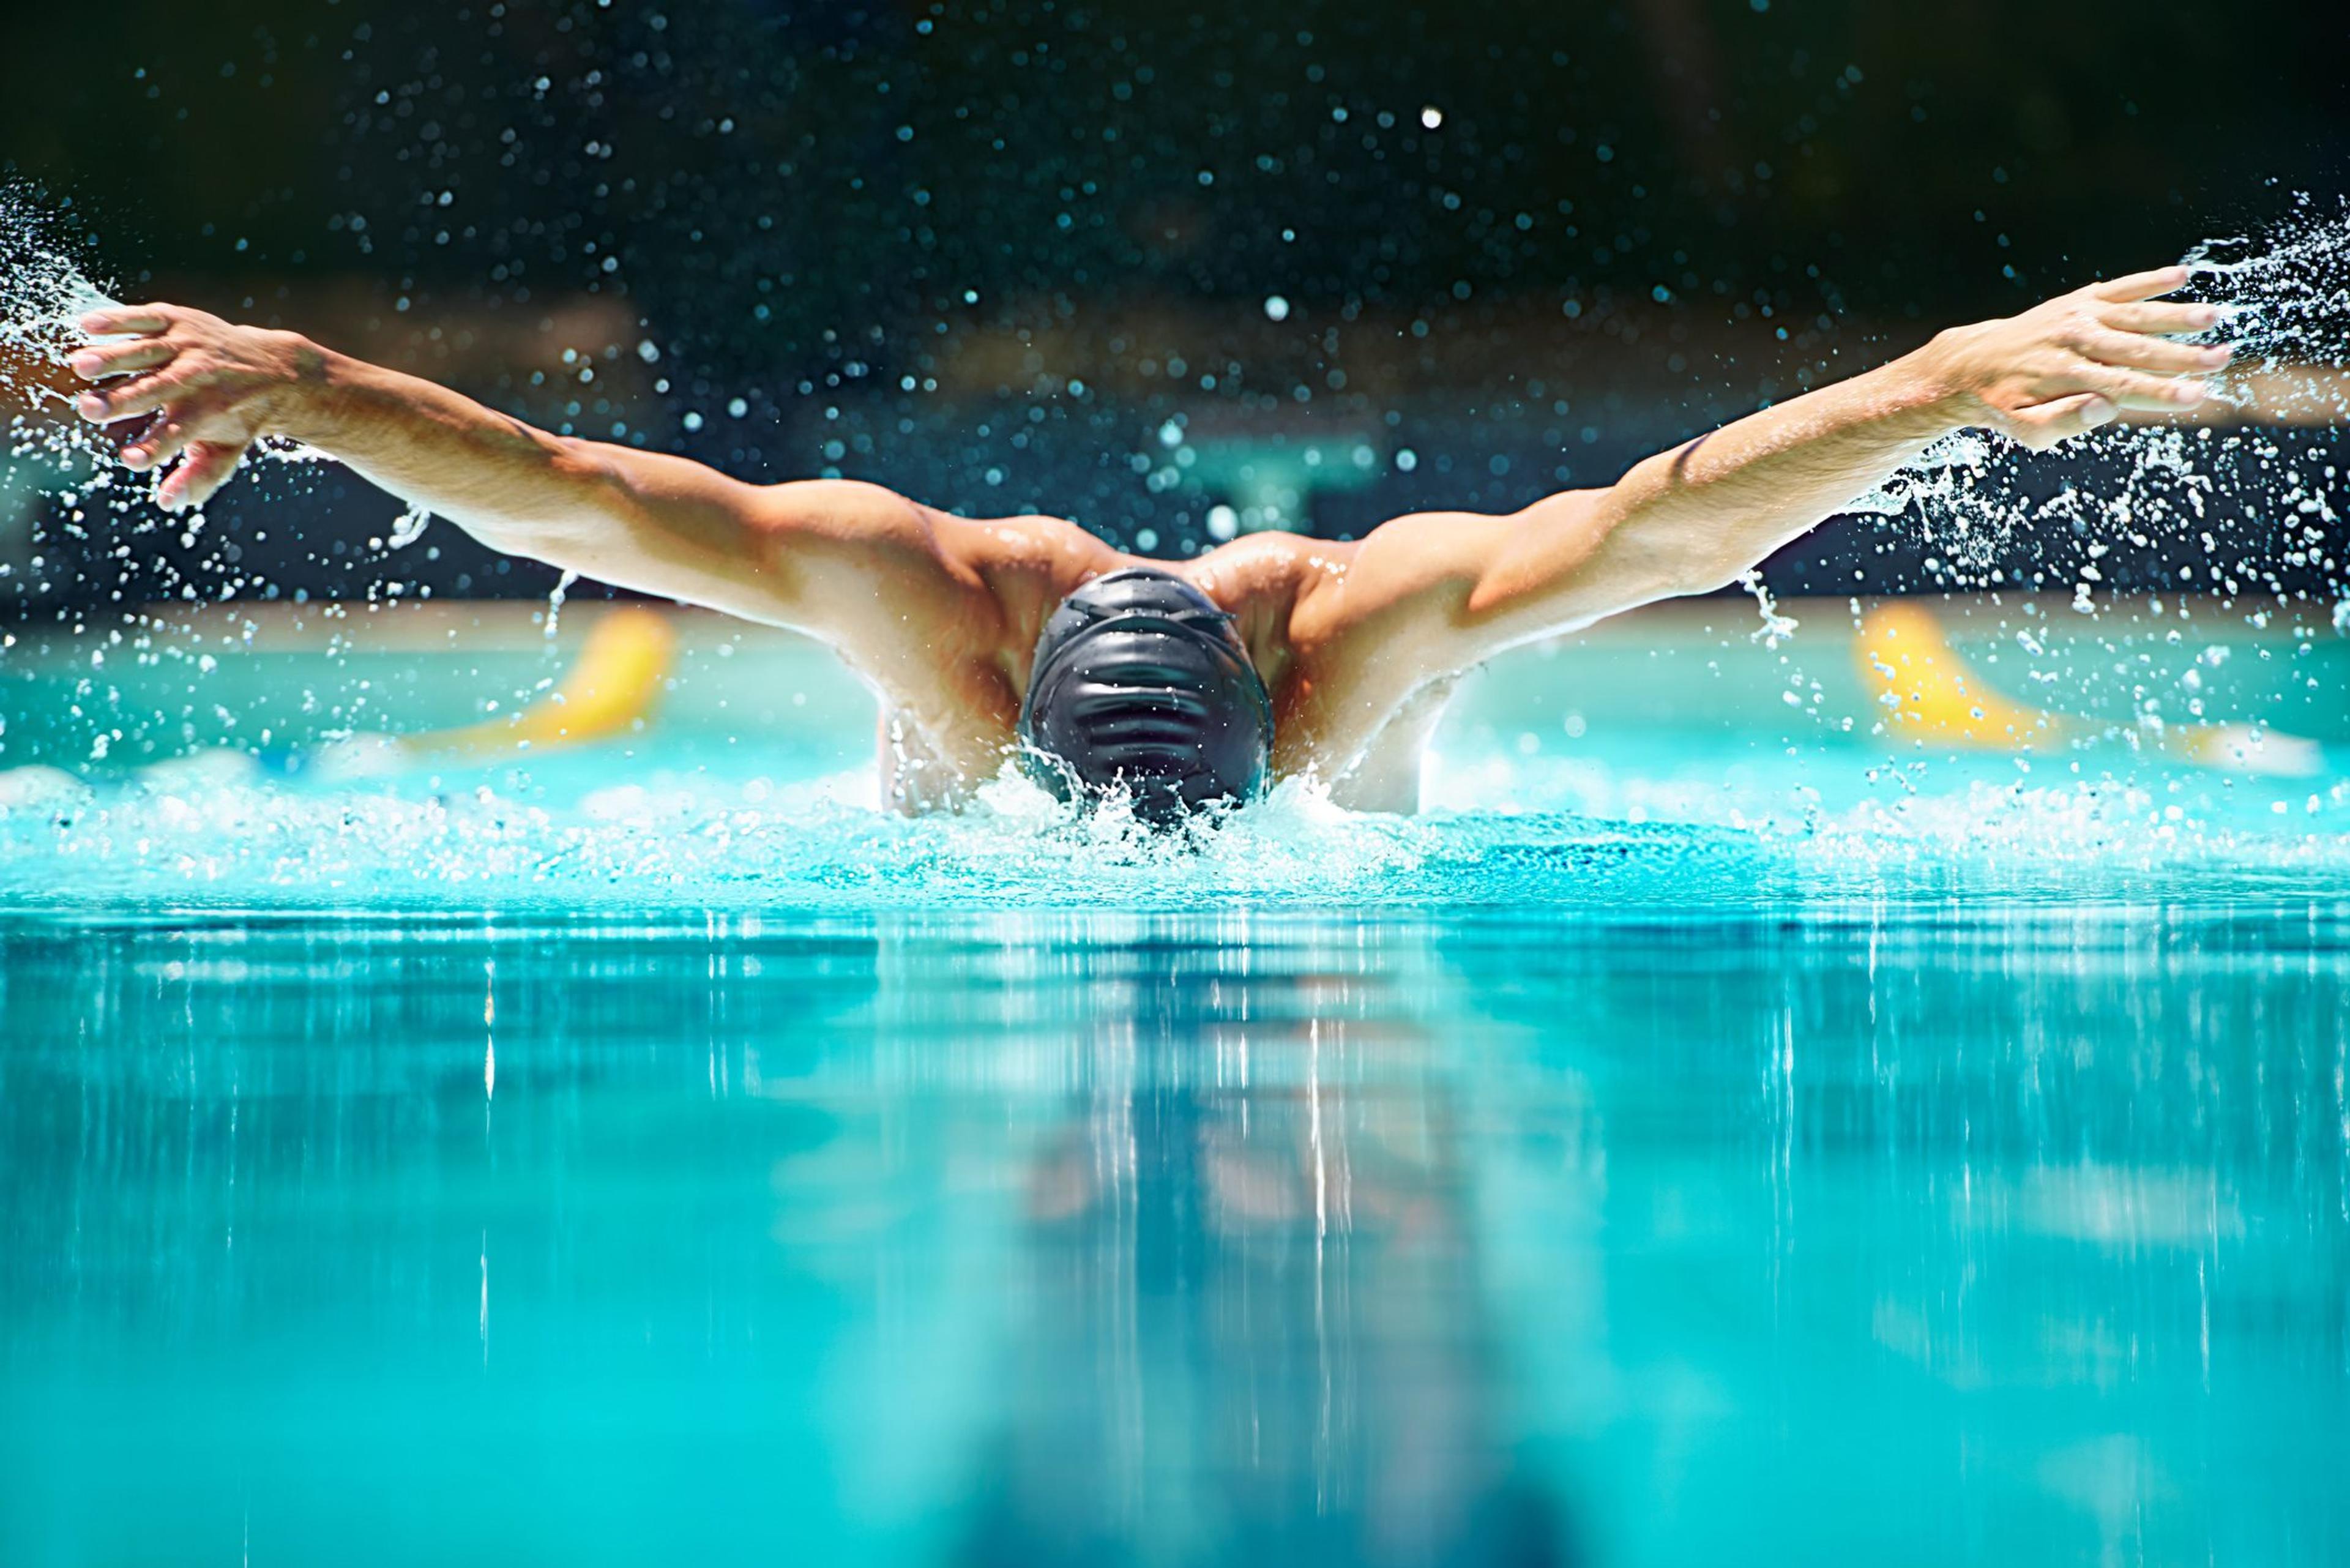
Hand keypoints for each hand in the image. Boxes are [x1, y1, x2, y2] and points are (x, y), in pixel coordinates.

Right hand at [70, 303, 319, 511]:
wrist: (273, 367)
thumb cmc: (240, 416)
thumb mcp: (227, 450)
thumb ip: (198, 477)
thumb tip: (167, 503)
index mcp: (208, 412)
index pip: (177, 435)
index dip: (155, 448)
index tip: (130, 461)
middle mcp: (199, 376)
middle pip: (156, 390)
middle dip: (123, 400)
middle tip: (88, 409)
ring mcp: (188, 345)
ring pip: (147, 351)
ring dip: (113, 357)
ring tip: (80, 365)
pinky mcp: (178, 320)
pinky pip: (147, 317)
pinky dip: (119, 318)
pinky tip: (88, 324)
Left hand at [1919, 265, 2229, 450]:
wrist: (1971, 364)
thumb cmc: (2005, 405)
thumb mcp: (2024, 429)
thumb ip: (2063, 422)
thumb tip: (2104, 408)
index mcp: (2066, 376)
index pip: (2124, 387)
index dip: (2162, 393)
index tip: (2197, 397)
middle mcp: (2075, 341)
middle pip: (2137, 350)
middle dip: (2182, 356)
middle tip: (2222, 359)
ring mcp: (2078, 316)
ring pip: (2134, 315)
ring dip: (2176, 315)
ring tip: (2214, 317)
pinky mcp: (2079, 300)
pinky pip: (2118, 288)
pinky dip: (2148, 281)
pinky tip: (2182, 274)